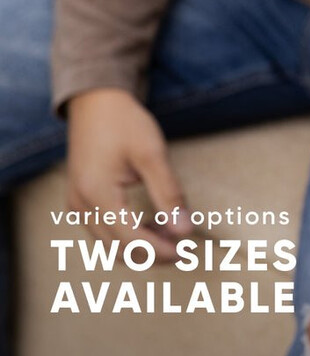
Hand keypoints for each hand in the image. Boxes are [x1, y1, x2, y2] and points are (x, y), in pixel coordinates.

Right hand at [67, 88, 192, 260]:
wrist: (96, 102)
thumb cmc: (124, 123)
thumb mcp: (152, 154)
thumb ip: (168, 193)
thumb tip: (185, 231)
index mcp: (96, 194)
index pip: (130, 240)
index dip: (160, 250)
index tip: (187, 252)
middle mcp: (81, 206)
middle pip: (119, 248)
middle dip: (153, 253)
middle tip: (186, 249)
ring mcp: (77, 206)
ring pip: (110, 244)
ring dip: (142, 246)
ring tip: (173, 234)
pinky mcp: (81, 202)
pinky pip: (104, 231)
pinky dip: (129, 235)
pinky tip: (154, 224)